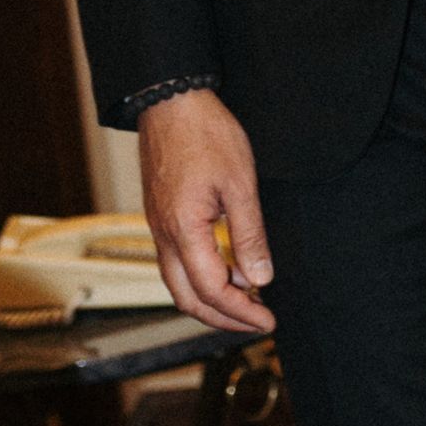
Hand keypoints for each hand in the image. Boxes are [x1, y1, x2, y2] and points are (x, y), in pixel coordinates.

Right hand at [138, 87, 273, 331]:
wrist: (171, 103)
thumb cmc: (206, 135)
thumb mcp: (240, 184)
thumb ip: (249, 235)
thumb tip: (260, 279)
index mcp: (183, 231)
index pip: (212, 290)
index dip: (241, 312)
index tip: (268, 321)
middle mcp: (163, 236)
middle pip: (188, 298)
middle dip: (223, 318)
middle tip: (258, 322)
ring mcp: (158, 228)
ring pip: (178, 284)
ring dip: (211, 300)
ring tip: (248, 299)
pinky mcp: (160, 217)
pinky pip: (176, 263)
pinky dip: (201, 277)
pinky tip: (228, 268)